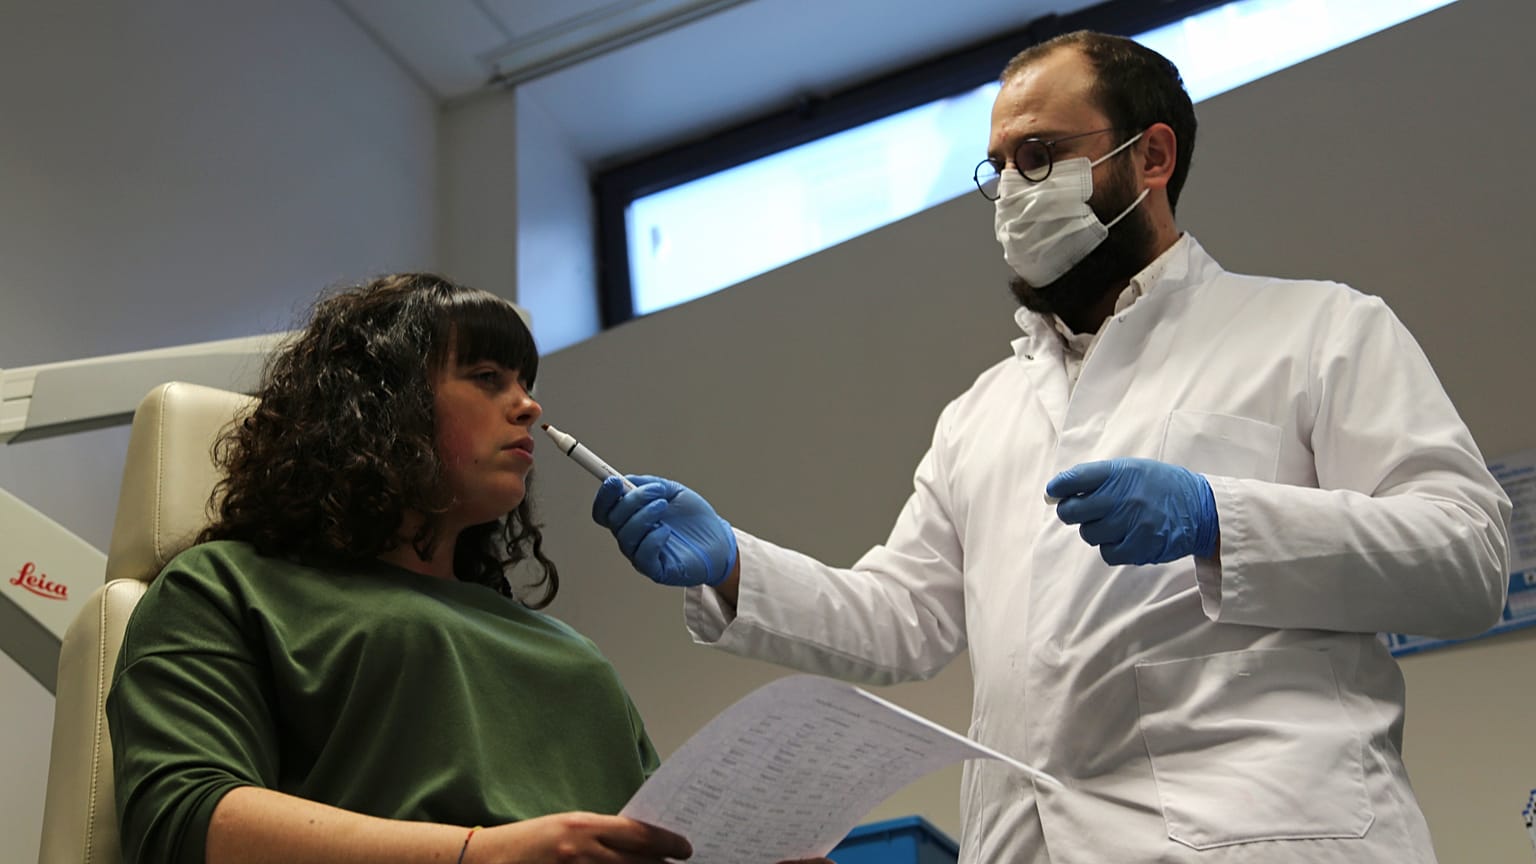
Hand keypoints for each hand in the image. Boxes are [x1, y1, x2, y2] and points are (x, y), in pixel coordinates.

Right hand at [466, 812, 690, 862]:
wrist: (483, 859)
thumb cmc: (528, 842)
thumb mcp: (565, 829)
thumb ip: (599, 836)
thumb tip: (637, 845)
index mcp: (582, 825)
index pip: (638, 834)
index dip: (667, 842)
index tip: (685, 848)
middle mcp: (581, 849)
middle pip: (637, 861)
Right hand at [592, 474, 737, 586]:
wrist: (719, 541)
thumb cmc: (695, 520)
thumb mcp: (673, 492)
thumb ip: (649, 484)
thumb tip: (626, 479)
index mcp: (632, 518)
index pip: (605, 510)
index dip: (604, 496)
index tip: (614, 480)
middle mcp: (632, 537)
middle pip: (613, 520)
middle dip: (632, 500)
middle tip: (656, 491)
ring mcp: (641, 554)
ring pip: (626, 536)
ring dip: (643, 516)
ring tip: (664, 505)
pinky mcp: (654, 570)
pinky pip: (642, 556)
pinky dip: (652, 539)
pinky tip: (667, 531)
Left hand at [1046, 458, 1217, 564]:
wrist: (1202, 508)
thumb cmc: (1161, 487)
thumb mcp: (1133, 470)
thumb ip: (1097, 479)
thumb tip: (1057, 491)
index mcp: (1119, 473)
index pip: (1073, 479)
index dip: (1057, 488)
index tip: (1054, 493)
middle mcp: (1122, 496)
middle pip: (1072, 511)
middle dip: (1070, 512)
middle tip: (1080, 512)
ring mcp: (1130, 523)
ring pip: (1088, 534)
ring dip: (1095, 530)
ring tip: (1115, 522)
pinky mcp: (1138, 547)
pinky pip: (1107, 553)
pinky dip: (1111, 548)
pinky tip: (1126, 537)